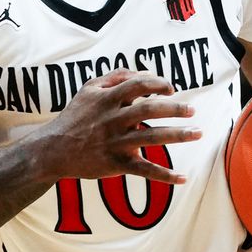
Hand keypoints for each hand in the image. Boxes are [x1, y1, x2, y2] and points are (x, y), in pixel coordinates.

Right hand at [36, 69, 199, 183]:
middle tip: (192, 110)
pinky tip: (183, 178)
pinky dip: (165, 175)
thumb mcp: (89, 88)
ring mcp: (115, 142)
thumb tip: (147, 73)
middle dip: (175, 108)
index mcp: (107, 99)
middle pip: (150, 109)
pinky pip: (144, 170)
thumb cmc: (75, 116)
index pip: (139, 84)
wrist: (53, 149)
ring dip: (178, 135)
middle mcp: (113, 119)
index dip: (158, 84)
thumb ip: (116, 76)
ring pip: (152, 137)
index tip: (171, 89)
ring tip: (198, 133)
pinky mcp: (116, 163)